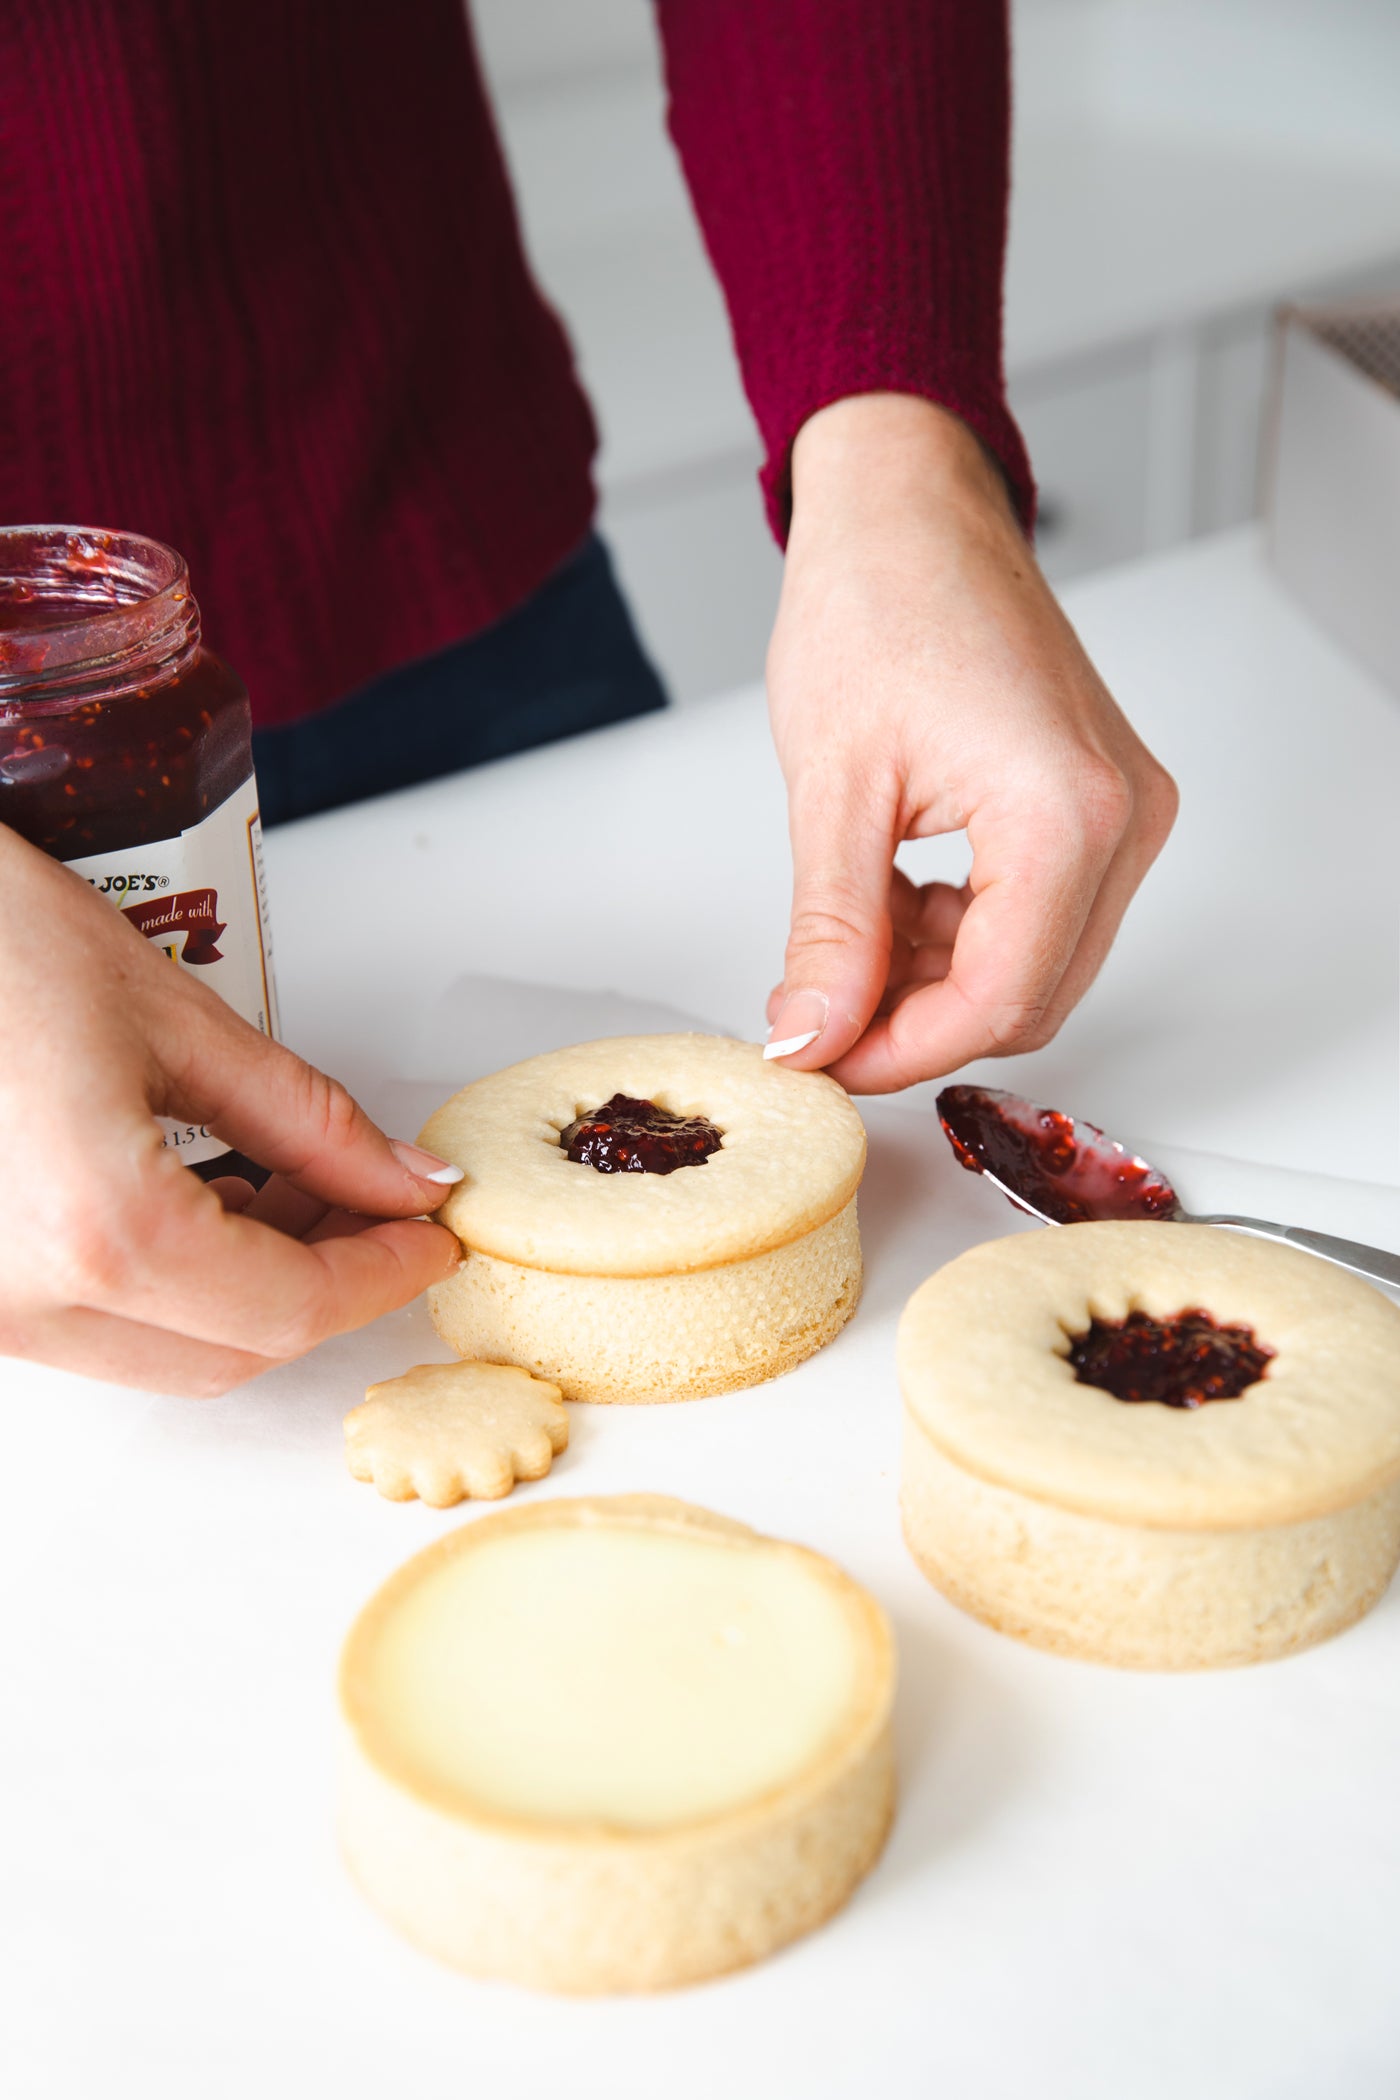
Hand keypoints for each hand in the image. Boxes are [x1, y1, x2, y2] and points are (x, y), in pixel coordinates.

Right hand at [0, 828, 459, 1394]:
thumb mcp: (176, 1021)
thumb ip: (311, 1121)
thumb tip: (403, 1179)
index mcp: (96, 1232)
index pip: (288, 1307)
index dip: (381, 1274)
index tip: (431, 1236)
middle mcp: (22, 1301)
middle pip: (229, 1351)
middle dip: (325, 1284)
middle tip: (381, 1204)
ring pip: (160, 1350)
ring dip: (250, 1287)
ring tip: (299, 1188)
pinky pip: (90, 1323)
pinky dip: (170, 1282)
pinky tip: (209, 1200)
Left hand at [763, 394, 1177, 1089]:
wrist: (910, 510)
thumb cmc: (878, 600)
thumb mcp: (833, 788)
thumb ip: (831, 930)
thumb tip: (812, 1036)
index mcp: (1066, 811)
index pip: (998, 998)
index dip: (900, 1050)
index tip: (823, 1061)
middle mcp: (1122, 817)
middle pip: (1029, 997)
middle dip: (918, 1022)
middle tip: (822, 1016)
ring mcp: (1125, 811)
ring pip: (1038, 967)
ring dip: (940, 980)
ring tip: (855, 931)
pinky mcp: (1106, 805)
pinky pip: (1047, 918)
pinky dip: (966, 935)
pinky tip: (900, 899)